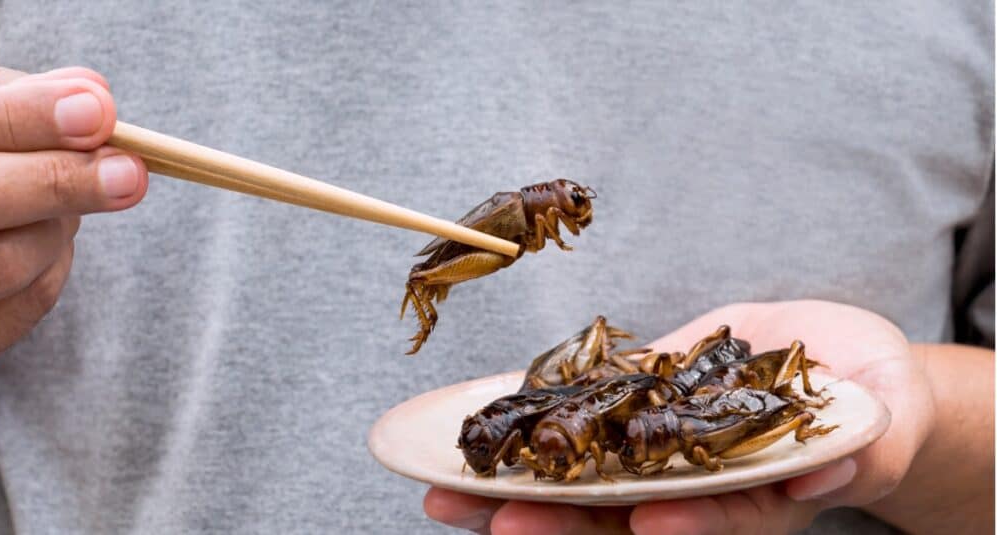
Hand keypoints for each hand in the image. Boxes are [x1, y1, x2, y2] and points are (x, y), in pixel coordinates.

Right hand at [0, 65, 147, 380]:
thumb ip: (24, 101)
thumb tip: (94, 95)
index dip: (28, 117)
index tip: (99, 111)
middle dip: (61, 183)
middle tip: (131, 173)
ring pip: (11, 259)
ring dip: (63, 223)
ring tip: (69, 193)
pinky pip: (29, 303)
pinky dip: (56, 263)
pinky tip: (45, 237)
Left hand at [424, 300, 933, 533]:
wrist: (831, 360)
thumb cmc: (874, 394)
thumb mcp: (885, 413)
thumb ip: (866, 445)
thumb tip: (826, 471)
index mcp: (758, 499)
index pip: (717, 521)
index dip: (685, 525)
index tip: (646, 519)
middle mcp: (697, 487)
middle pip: (624, 516)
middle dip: (561, 520)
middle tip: (497, 520)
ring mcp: (657, 450)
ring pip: (582, 479)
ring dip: (517, 485)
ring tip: (448, 492)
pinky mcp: (632, 406)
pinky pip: (577, 417)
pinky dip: (528, 421)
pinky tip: (474, 423)